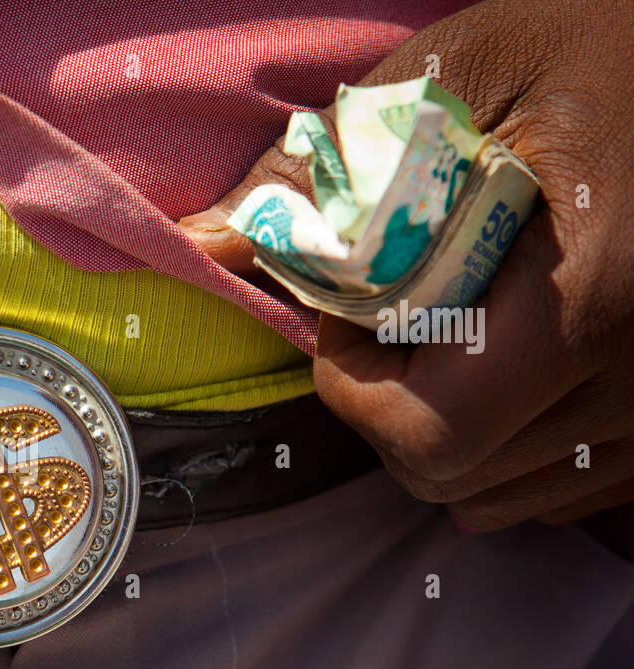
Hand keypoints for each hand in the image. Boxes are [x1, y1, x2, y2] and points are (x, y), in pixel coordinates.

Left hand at [182, 0, 633, 530]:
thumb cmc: (603, 42)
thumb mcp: (460, 72)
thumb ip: (326, 164)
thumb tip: (203, 237)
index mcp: (584, 299)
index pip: (428, 436)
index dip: (357, 391)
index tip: (353, 319)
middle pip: (454, 476)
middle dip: (388, 410)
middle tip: (398, 321)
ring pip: (501, 494)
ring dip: (446, 431)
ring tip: (462, 333)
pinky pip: (560, 490)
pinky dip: (511, 446)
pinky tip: (513, 366)